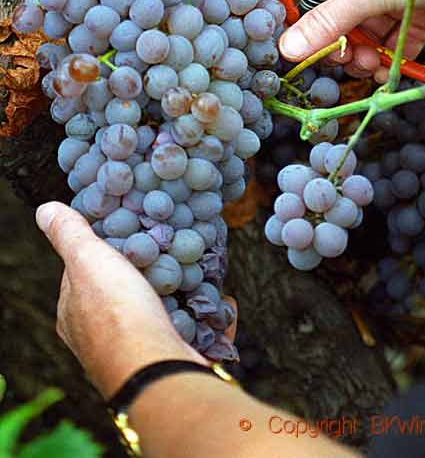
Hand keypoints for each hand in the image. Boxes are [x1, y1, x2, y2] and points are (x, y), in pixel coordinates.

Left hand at [36, 202, 234, 397]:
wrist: (158, 370)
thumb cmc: (117, 314)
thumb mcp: (88, 260)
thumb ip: (69, 234)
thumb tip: (46, 210)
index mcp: (75, 313)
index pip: (84, 270)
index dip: (103, 245)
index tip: (127, 226)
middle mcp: (102, 336)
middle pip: (127, 290)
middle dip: (148, 269)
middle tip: (169, 240)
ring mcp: (139, 348)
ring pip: (162, 312)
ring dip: (183, 291)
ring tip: (199, 264)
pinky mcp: (172, 357)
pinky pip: (195, 331)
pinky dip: (209, 316)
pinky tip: (222, 301)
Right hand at [279, 0, 424, 79]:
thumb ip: (327, 22)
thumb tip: (289, 48)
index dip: (307, 18)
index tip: (306, 46)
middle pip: (342, 14)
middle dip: (344, 43)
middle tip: (348, 60)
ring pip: (371, 30)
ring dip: (368, 53)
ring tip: (372, 67)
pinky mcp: (423, 7)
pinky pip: (398, 37)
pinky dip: (392, 56)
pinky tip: (389, 71)